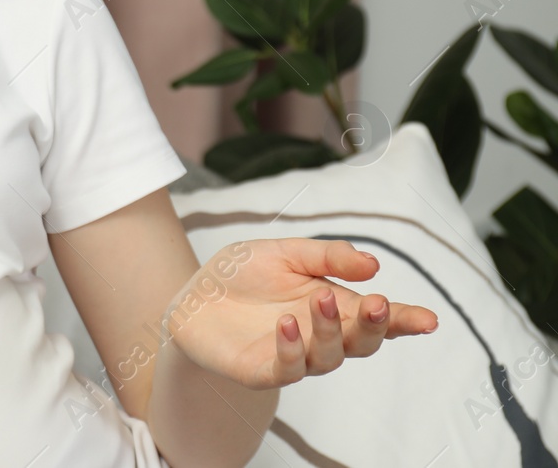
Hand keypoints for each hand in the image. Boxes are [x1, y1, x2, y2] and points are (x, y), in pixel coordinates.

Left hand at [166, 238, 437, 389]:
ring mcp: (295, 356)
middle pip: (361, 342)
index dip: (405, 321)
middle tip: (376, 302)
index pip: (378, 318)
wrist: (193, 295)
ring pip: (328, 356)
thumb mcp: (286, 252)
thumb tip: (373, 264)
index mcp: (335, 306)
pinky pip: (286, 368)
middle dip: (373, 325)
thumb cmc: (244, 274)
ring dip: (329, 329)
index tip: (429, 319)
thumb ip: (328, 256)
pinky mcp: (264, 370)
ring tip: (319, 298)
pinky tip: (285, 324)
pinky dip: (290, 348)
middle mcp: (321, 335)